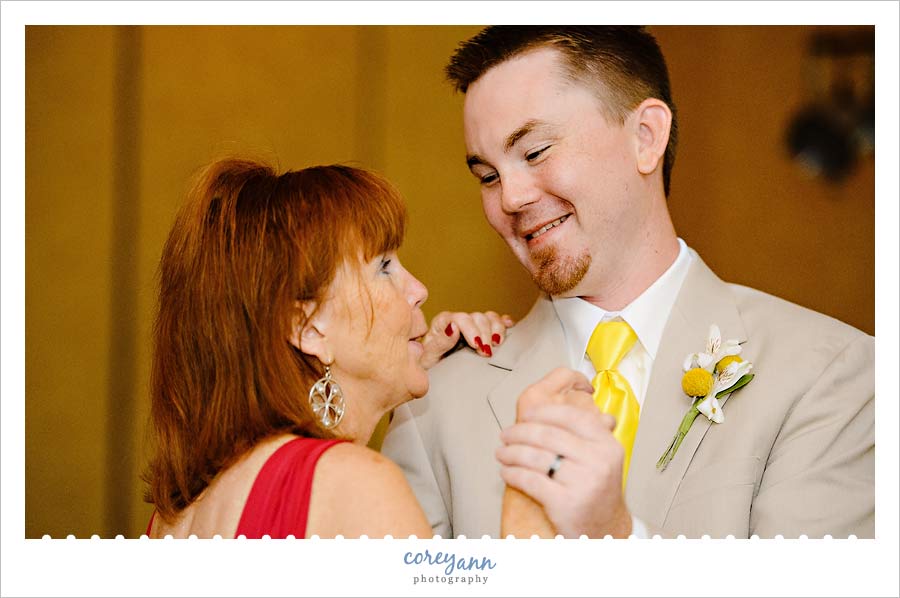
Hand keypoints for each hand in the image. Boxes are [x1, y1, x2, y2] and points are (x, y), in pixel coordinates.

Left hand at [419, 310, 514, 368]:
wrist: (434, 375)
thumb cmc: (429, 367)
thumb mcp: (428, 358)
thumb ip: (440, 342)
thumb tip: (453, 327)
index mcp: (442, 323)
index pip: (460, 318)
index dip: (471, 330)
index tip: (477, 345)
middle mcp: (458, 321)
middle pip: (478, 318)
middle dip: (485, 334)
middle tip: (487, 352)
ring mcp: (472, 326)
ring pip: (489, 317)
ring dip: (497, 329)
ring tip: (498, 343)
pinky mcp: (482, 331)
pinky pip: (496, 320)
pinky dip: (504, 323)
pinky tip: (510, 326)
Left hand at [497, 368, 632, 537]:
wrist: (605, 529)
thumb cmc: (596, 491)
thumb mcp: (602, 457)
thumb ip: (585, 432)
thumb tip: (564, 397)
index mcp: (607, 444)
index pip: (571, 416)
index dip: (544, 411)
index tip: (526, 413)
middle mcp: (598, 461)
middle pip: (548, 435)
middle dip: (519, 432)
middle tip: (506, 434)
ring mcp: (583, 482)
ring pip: (535, 457)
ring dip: (511, 453)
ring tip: (502, 452)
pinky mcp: (565, 503)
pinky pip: (530, 480)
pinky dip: (513, 473)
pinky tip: (506, 471)